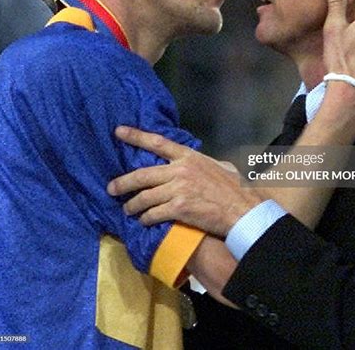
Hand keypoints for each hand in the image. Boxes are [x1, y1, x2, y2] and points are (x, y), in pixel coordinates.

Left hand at [108, 127, 262, 237]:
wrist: (242, 209)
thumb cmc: (235, 188)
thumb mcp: (221, 165)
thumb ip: (205, 162)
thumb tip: (200, 164)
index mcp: (189, 156)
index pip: (157, 143)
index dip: (136, 136)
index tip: (119, 132)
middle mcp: (180, 170)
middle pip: (142, 174)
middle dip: (123, 182)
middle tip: (111, 188)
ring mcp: (178, 189)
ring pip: (144, 197)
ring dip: (132, 205)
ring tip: (127, 210)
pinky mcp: (178, 209)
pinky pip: (153, 214)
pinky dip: (145, 219)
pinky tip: (144, 222)